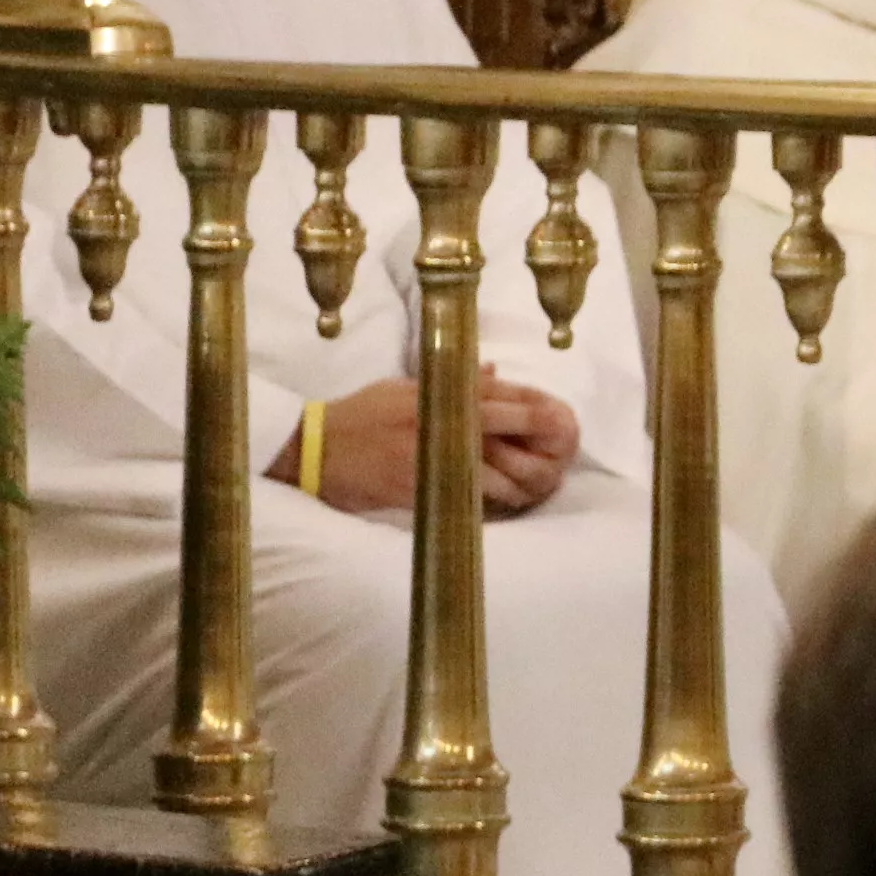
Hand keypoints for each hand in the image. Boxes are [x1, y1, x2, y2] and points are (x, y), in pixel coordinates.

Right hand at [272, 373, 582, 516]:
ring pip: (490, 469)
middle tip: (563, 449)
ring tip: (538, 486)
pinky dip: (485, 503)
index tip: (559, 414)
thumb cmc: (358, 414)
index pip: (499, 394)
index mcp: (436, 394)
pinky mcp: (416, 489)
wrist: (313, 449)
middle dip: (538, 436)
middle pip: (504, 425)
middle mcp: (437, 422)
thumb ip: (449, 380)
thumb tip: (492, 369)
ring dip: (518, 480)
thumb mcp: (402, 386)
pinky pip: (461, 498)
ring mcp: (429, 457)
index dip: (534, 405)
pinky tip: (503, 506)